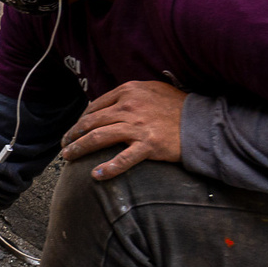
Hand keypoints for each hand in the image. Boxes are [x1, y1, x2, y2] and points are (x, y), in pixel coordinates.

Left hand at [61, 79, 185, 179]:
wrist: (202, 121)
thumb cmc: (177, 107)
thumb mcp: (152, 90)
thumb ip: (129, 95)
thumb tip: (105, 105)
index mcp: (129, 91)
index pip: (94, 106)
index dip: (80, 120)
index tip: (74, 130)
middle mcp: (130, 106)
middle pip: (91, 122)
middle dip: (73, 135)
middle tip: (64, 146)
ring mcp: (138, 126)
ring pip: (98, 138)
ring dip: (79, 149)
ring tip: (68, 157)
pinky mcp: (149, 145)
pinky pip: (123, 159)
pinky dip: (108, 168)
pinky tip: (96, 175)